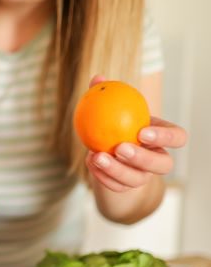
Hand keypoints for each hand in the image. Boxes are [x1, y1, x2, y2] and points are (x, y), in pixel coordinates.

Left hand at [85, 76, 186, 191]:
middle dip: (143, 158)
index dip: (166, 137)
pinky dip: (102, 176)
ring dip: (116, 170)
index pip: (178, 138)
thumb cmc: (113, 123)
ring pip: (137, 179)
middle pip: (163, 164)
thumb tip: (97, 79)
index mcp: (161, 137)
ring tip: (97, 157)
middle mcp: (157, 159)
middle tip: (121, 148)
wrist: (105, 150)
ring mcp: (143, 176)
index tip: (142, 131)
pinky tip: (89, 162)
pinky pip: (116, 186)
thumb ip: (106, 94)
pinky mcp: (126, 187)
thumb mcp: (111, 109)